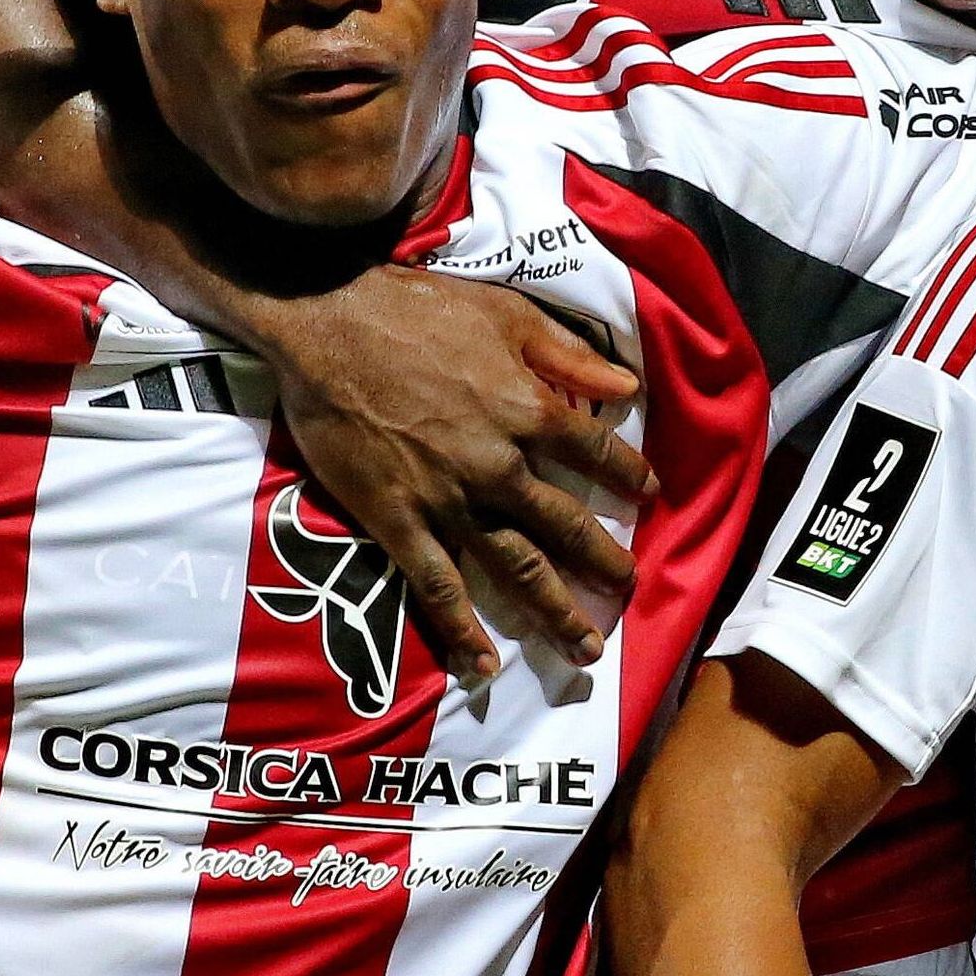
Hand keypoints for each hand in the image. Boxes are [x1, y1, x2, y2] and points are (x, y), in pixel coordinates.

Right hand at [261, 267, 653, 681]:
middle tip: (630, 590)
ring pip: (515, 567)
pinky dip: (461, 630)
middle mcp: (499, 466)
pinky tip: (484, 665)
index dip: (627, 474)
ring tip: (585, 650)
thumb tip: (628, 388)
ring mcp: (449, 500)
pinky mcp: (397, 521)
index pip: (597, 454)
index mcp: (530, 412)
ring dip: (554, 612)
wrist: (328, 324)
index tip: (647, 492)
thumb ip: (570, 355)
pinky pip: (437, 586)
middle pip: (566, 527)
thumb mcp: (509, 314)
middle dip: (605, 565)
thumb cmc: (419, 310)